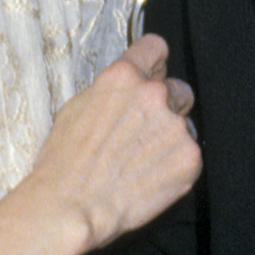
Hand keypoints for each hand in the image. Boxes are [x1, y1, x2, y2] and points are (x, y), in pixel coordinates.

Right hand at [26, 35, 199, 254]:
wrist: (72, 206)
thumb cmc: (64, 162)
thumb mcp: (78, 108)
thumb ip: (112, 93)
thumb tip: (129, 92)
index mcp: (124, 77)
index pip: (155, 48)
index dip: (155, 64)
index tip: (154, 74)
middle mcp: (154, 95)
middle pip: (177, 90)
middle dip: (166, 107)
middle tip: (144, 134)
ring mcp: (176, 127)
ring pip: (184, 127)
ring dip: (169, 140)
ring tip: (140, 164)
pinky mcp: (189, 158)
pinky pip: (188, 156)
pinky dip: (174, 167)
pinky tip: (148, 180)